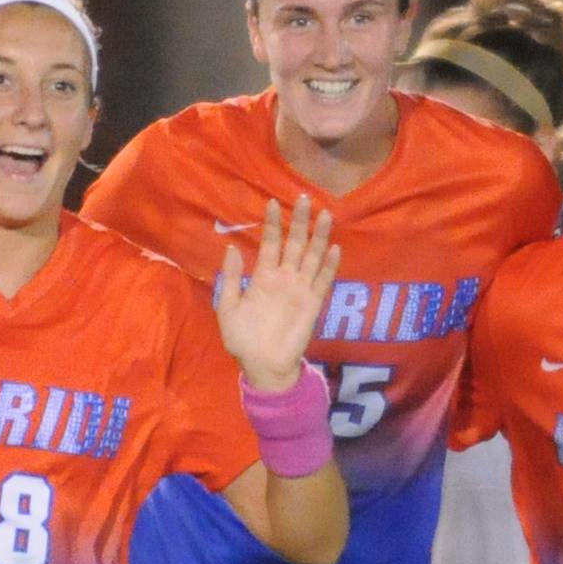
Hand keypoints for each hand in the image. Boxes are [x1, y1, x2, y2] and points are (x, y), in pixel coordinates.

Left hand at [214, 194, 340, 391]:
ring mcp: (300, 289)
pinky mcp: (313, 303)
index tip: (271, 202)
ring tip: (325, 214)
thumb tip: (231, 248)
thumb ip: (230, 278)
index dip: (272, 224)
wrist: (263, 366)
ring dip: (318, 236)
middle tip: (304, 198)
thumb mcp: (227, 307)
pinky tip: (335, 248)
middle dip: (299, 221)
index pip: (270, 244)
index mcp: (262, 277)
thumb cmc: (242, 339)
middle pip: (294, 243)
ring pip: (311, 256)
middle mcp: (284, 278)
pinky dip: (329, 265)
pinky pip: (323, 281)